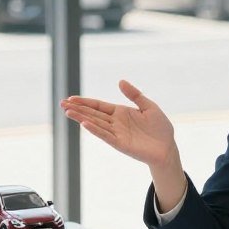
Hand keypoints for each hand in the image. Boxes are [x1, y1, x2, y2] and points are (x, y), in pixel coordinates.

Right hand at [60, 80, 177, 168]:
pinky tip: (84, 124)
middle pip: (93, 113)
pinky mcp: (120, 143)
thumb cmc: (160, 128)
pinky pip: (105, 135)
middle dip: (78, 108)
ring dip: (82, 118)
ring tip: (68, 111)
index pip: (98, 105)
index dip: (85, 102)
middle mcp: (115, 122)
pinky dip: (95, 130)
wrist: (167, 147)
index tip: (70, 98)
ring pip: (95, 123)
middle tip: (62, 103)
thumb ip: (135, 95)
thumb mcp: (149, 106)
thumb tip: (120, 81)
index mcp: (121, 112)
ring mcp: (116, 133)